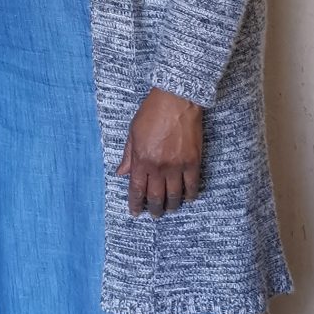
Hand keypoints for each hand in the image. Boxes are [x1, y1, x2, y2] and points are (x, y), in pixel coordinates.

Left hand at [116, 87, 202, 218]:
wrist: (176, 99)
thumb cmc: (152, 112)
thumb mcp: (133, 132)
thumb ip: (128, 155)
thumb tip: (120, 173)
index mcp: (142, 160)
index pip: (137, 190)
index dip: (135, 204)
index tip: (135, 212)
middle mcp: (159, 167)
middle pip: (155, 197)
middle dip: (154, 209)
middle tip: (154, 214)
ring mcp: (177, 166)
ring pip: (174, 196)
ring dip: (171, 206)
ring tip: (169, 209)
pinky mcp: (193, 162)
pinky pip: (192, 186)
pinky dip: (190, 195)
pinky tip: (187, 199)